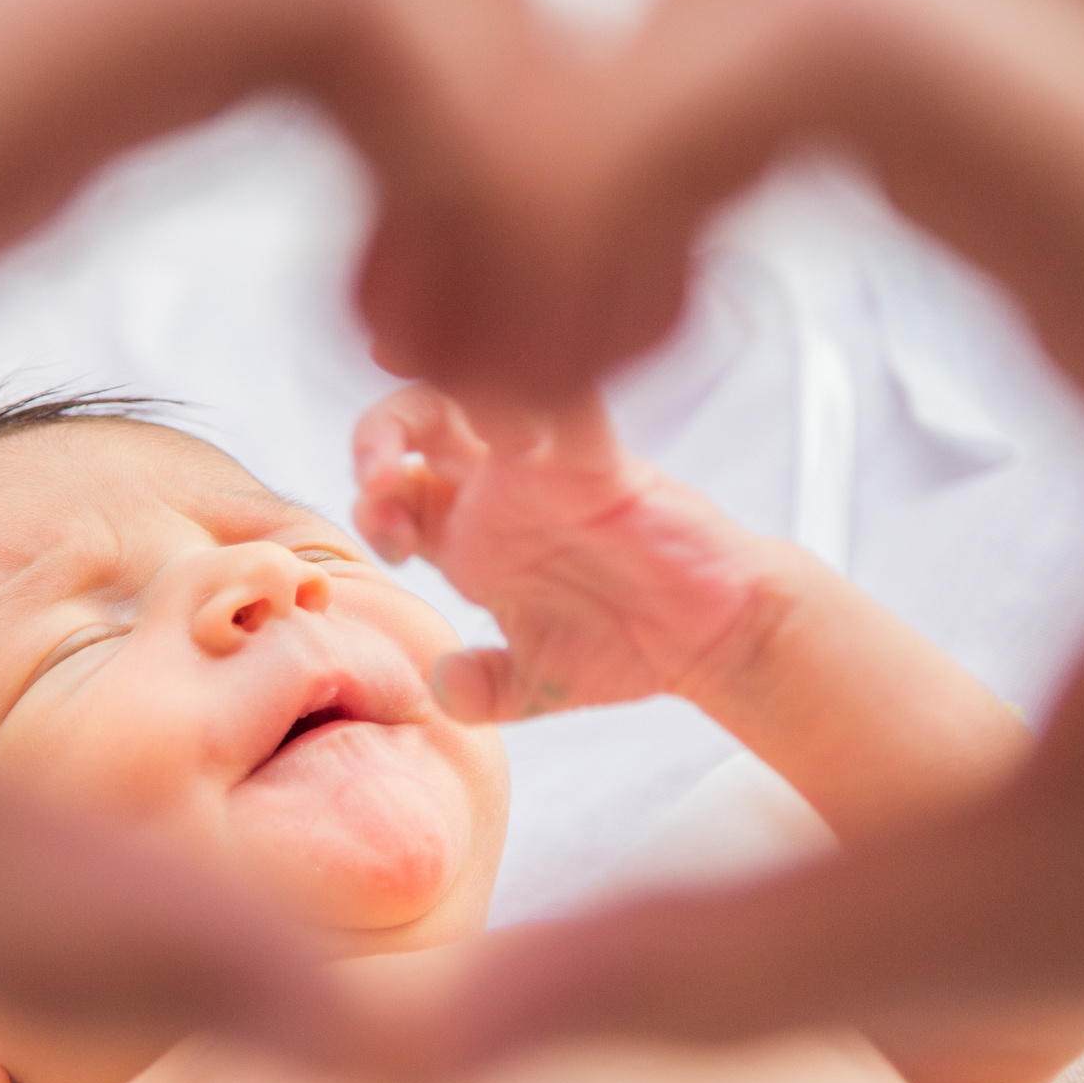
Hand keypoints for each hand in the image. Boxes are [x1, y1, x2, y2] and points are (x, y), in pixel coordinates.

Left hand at [351, 384, 768, 719]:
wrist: (713, 637)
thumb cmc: (628, 649)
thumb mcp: (536, 684)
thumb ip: (483, 689)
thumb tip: (440, 685)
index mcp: (471, 539)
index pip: (392, 490)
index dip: (370, 505)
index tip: (388, 547)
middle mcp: (499, 493)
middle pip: (417, 423)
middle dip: (378, 437)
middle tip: (375, 479)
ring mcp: (548, 471)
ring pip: (479, 393)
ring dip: (441, 399)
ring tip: (420, 439)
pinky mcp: (602, 465)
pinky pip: (567, 410)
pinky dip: (537, 401)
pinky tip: (511, 423)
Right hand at [409, 0, 1083, 1057]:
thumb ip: (748, 955)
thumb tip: (442, 1026)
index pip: (847, 29)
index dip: (597, 147)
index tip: (531, 350)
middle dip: (620, 68)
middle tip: (557, 306)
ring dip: (715, 45)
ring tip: (647, 283)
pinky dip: (825, 58)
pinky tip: (795, 257)